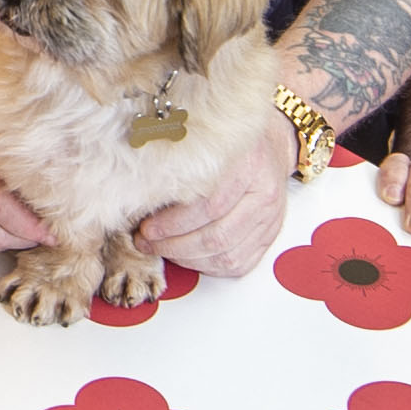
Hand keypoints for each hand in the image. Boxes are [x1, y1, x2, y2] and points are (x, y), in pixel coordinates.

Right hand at [0, 108, 49, 251]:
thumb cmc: (10, 117)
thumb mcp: (32, 130)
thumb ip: (52, 156)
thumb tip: (82, 184)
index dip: (28, 227)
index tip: (55, 234)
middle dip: (23, 240)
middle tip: (48, 237)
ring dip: (11, 240)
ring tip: (33, 234)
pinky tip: (15, 224)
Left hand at [137, 123, 297, 278]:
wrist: (269, 149)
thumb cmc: (232, 147)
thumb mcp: (207, 143)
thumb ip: (179, 164)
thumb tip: (141, 192)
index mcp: (249, 165)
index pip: (208, 205)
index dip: (172, 222)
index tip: (146, 226)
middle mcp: (264, 195)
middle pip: (216, 236)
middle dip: (174, 245)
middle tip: (147, 241)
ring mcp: (269, 219)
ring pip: (226, 255)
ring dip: (187, 259)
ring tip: (162, 249)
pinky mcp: (268, 237)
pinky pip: (238, 264)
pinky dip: (208, 267)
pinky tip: (187, 257)